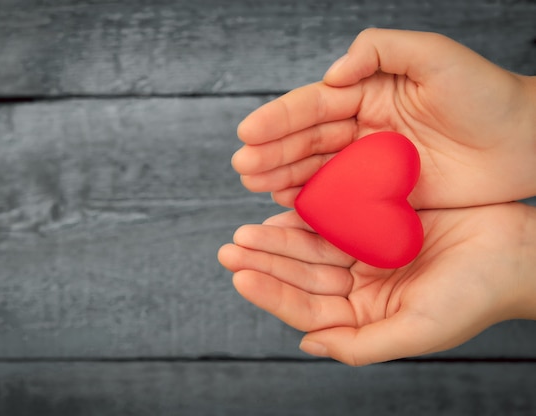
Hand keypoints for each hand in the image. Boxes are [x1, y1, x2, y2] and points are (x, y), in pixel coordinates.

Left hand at [218, 203, 535, 365]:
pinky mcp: (375, 224)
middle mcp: (359, 289)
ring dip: (277, 239)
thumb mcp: (420, 329)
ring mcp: (364, 255)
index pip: (306, 310)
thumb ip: (362, 345)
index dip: (272, 293)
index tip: (240, 275)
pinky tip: (281, 209)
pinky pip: (332, 219)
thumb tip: (307, 345)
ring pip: (309, 248)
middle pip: (300, 277)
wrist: (517, 251)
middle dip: (265, 263)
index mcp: (365, 318)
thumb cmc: (475, 295)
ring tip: (246, 231)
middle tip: (231, 247)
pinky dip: (306, 215)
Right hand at [232, 29, 535, 208]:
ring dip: (283, 176)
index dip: (279, 118)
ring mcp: (370, 161)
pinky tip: (287, 203)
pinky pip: (340, 197)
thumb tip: (331, 76)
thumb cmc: (484, 93)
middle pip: (307, 139)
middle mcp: (363, 126)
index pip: (314, 104)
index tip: (248, 132)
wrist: (524, 142)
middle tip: (243, 167)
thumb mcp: (434, 55)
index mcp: (368, 91)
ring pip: (316, 169)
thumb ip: (379, 50)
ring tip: (255, 185)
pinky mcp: (383, 192)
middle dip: (272, 152)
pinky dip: (312, 200)